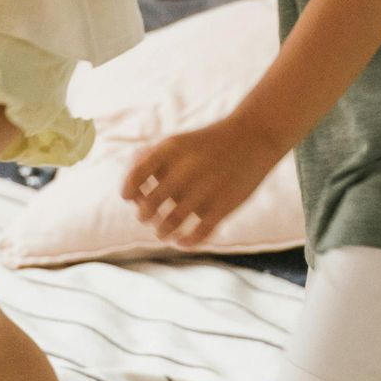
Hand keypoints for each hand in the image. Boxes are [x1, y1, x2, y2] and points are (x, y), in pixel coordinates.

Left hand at [121, 113, 283, 245]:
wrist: (253, 138)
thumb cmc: (206, 144)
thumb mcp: (177, 142)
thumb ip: (148, 161)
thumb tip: (128, 190)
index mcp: (170, 151)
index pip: (135, 177)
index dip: (127, 191)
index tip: (130, 198)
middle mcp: (185, 170)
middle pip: (149, 207)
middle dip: (144, 217)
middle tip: (147, 218)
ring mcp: (205, 190)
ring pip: (169, 224)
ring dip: (161, 233)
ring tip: (162, 232)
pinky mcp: (223, 206)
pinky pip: (197, 234)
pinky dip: (185, 242)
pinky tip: (181, 241)